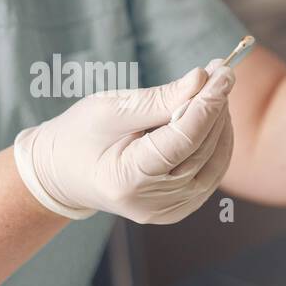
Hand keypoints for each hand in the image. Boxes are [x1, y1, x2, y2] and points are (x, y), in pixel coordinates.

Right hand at [13, 62, 235, 223]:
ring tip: (216, 92)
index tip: (222, 74)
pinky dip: (216, 144)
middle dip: (216, 110)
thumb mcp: (109, 109)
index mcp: (126, 179)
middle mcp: (151, 202)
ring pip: (213, 164)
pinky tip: (212, 118)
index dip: (206, 106)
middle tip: (221, 75)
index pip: (182, 141)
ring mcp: (167, 211)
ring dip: (221, 126)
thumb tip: (201, 79)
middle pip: (201, 152)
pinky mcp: (179, 210)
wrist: (63, 175)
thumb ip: (158, 99)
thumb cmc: (79, 135)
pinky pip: (210, 175)